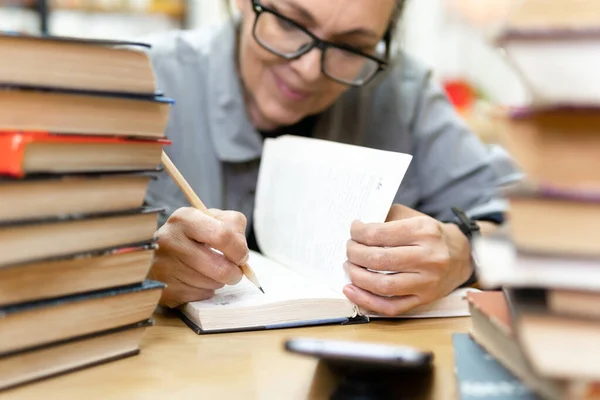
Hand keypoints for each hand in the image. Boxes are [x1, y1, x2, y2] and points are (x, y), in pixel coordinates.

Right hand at [149, 207, 248, 307]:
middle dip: (235, 273)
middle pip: (220, 268)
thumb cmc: (194, 235)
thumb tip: (241, 253)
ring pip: (212, 284)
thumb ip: (233, 226)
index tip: (241, 255)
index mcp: (184, 219)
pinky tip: (196, 280)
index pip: (223, 236)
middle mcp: (169, 240)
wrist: (159, 252)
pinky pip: (200, 296)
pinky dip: (205, 290)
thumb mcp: (213, 219)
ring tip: (209, 271)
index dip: (239, 249)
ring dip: (219, 281)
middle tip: (234, 271)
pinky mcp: (164, 290)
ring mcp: (163, 267)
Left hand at [342, 204, 472, 315]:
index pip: (380, 234)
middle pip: (380, 260)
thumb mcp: (412, 217)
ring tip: (349, 267)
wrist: (460, 255)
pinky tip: (352, 290)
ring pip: (383, 286)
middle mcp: (429, 257)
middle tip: (349, 250)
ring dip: (357, 277)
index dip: (359, 233)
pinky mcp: (424, 300)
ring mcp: (428, 282)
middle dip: (355, 254)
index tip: (353, 230)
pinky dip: (367, 301)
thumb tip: (355, 228)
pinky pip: (391, 307)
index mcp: (424, 231)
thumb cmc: (429, 234)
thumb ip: (386, 218)